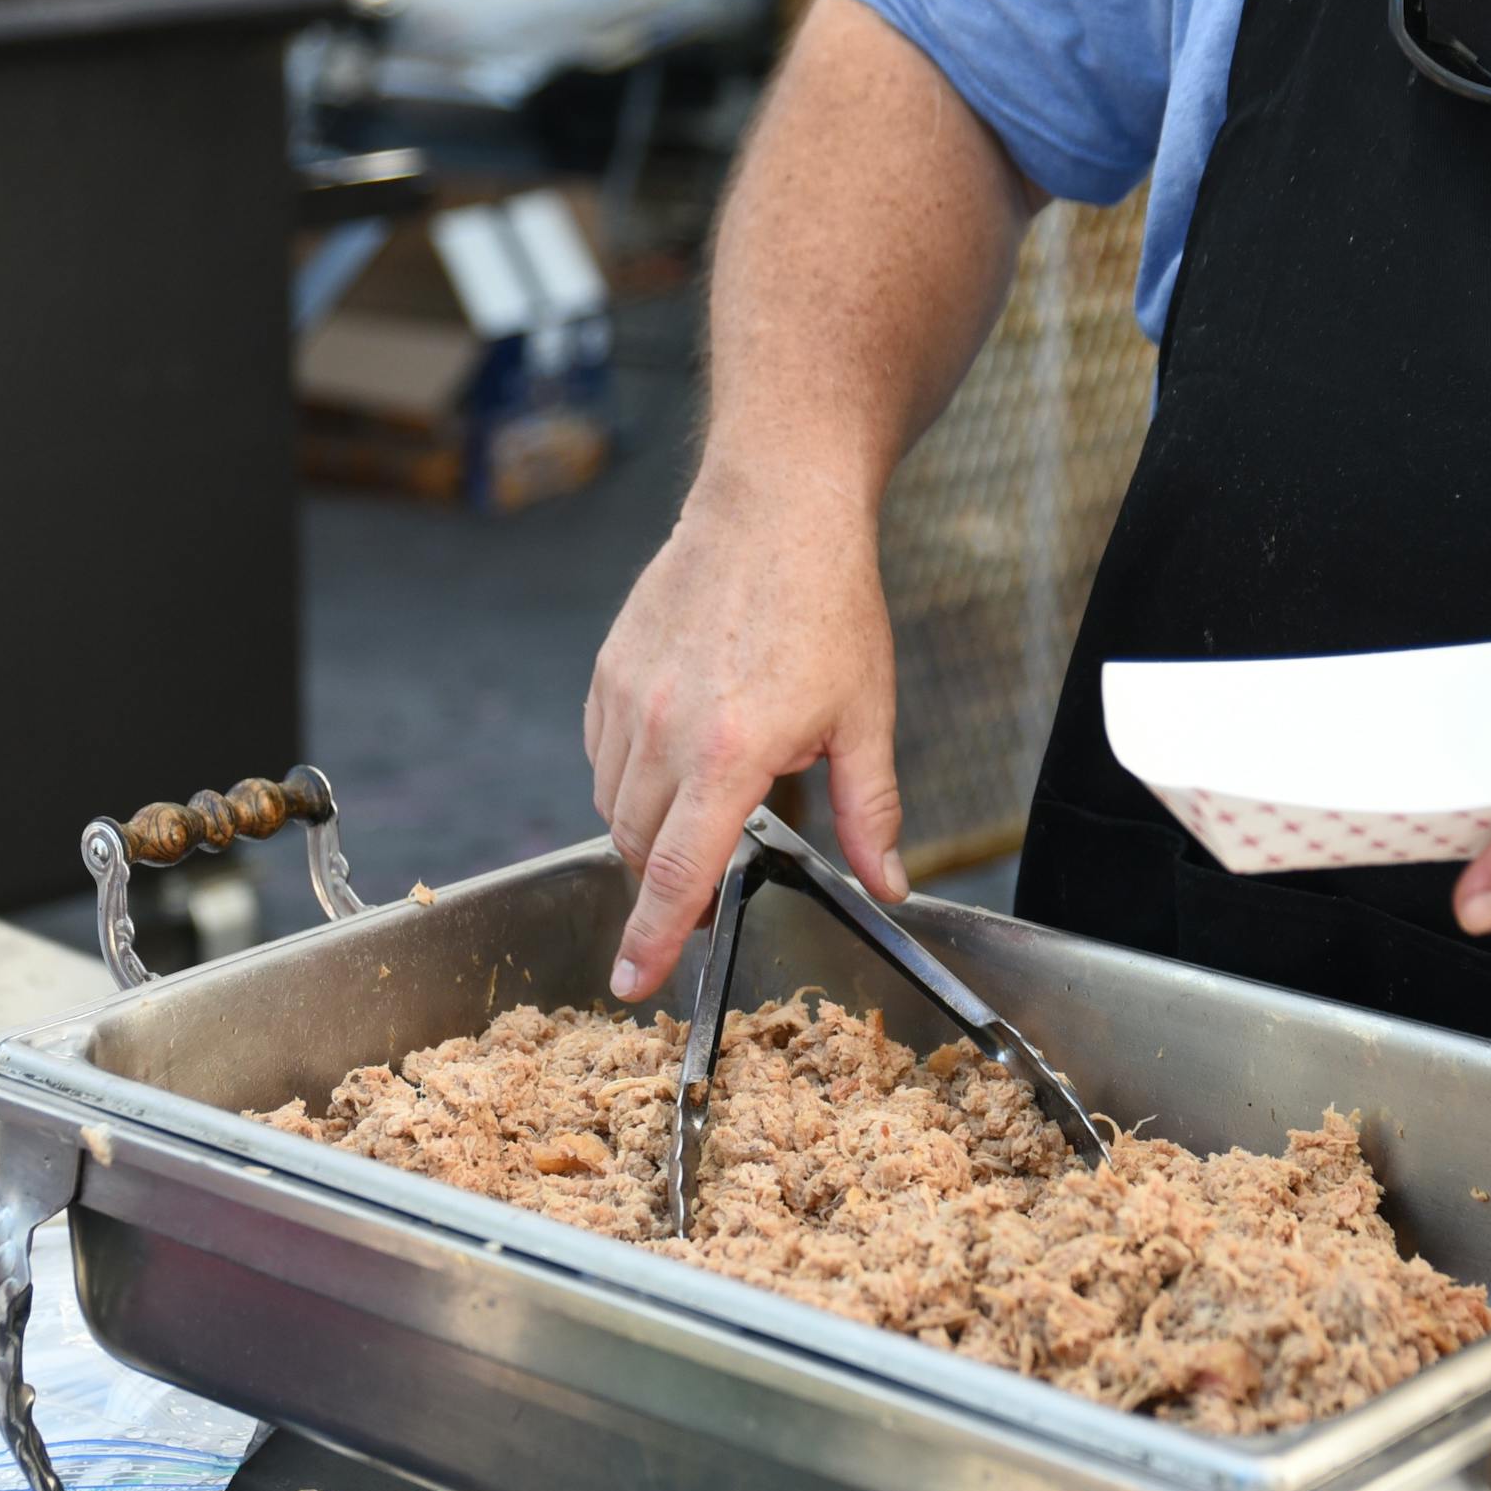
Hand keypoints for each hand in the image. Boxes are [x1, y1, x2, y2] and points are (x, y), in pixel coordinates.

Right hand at [583, 465, 907, 997]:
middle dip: (662, 884)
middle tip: (704, 884)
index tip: (632, 983)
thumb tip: (889, 885)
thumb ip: (871, 813)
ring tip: (700, 805)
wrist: (774, 507)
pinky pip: (601, 754)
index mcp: (732, 754)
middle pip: (640, 849)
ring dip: (647, 830)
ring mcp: (629, 698)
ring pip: (614, 805)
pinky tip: (672, 757)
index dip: (654, 939)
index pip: (680, 873)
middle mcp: (666, 731)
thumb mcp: (866, 717)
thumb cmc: (828, 604)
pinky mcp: (609, 670)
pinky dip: (626, 776)